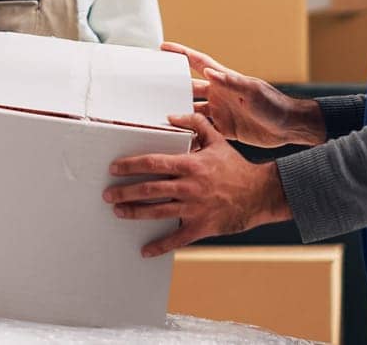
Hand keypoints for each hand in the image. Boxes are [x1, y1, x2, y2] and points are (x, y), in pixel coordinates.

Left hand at [103, 114, 292, 257]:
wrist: (259, 194)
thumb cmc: (236, 167)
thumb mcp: (218, 140)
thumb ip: (195, 124)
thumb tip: (171, 116)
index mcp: (191, 164)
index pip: (154, 162)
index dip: (131, 165)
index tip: (115, 168)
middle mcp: (189, 186)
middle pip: (150, 189)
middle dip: (125, 192)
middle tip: (108, 194)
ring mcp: (194, 208)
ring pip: (157, 212)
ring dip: (134, 213)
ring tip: (118, 212)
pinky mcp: (200, 227)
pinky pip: (176, 238)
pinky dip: (159, 245)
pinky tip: (145, 250)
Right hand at [162, 42, 325, 147]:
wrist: (288, 127)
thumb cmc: (274, 104)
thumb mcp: (253, 92)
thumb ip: (231, 82)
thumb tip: (209, 71)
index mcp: (224, 80)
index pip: (198, 62)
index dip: (181, 54)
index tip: (163, 47)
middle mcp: (219, 94)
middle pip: (189, 88)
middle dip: (171, 87)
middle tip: (150, 89)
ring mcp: (221, 112)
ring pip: (192, 111)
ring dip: (177, 113)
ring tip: (157, 117)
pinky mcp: (225, 129)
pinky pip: (202, 130)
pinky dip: (190, 133)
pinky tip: (176, 138)